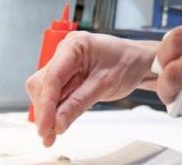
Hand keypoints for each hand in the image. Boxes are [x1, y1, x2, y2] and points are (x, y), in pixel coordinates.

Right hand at [25, 32, 157, 146]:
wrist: (139, 61)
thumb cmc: (127, 63)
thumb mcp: (105, 85)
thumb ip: (79, 103)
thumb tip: (57, 123)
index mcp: (75, 46)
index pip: (52, 77)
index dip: (45, 104)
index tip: (45, 126)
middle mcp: (65, 51)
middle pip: (42, 84)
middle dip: (44, 110)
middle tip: (49, 135)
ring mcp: (64, 62)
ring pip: (45, 90)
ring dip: (48, 112)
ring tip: (53, 132)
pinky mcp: (67, 74)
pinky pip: (55, 93)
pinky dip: (55, 108)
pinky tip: (59, 121)